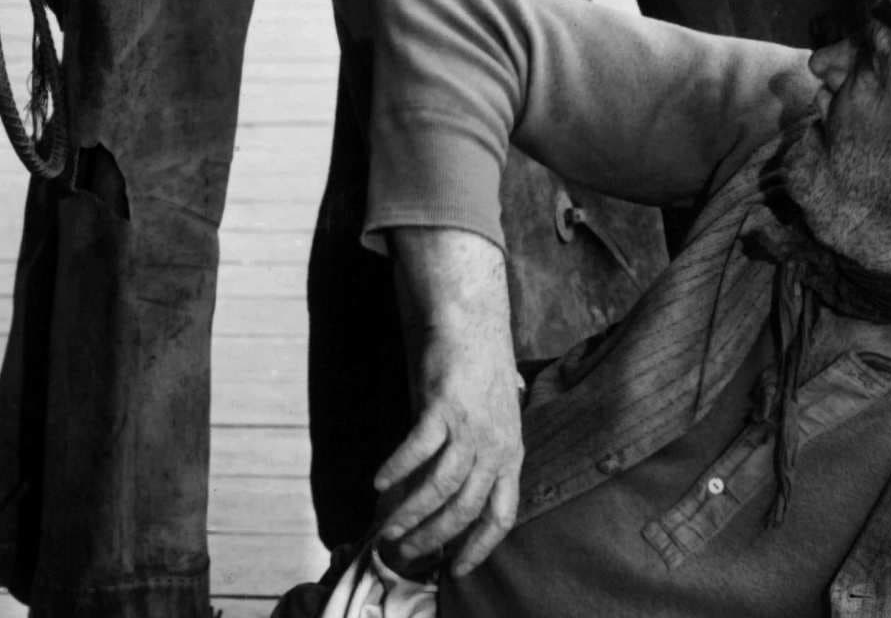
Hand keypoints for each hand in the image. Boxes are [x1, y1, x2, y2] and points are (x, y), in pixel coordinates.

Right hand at [375, 228, 524, 580]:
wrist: (471, 321)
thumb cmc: (478, 372)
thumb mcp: (493, 421)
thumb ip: (478, 455)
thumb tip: (449, 489)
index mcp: (512, 456)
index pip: (501, 515)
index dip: (479, 547)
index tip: (457, 570)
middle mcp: (496, 447)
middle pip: (465, 509)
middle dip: (434, 538)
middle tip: (406, 553)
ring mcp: (471, 428)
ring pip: (440, 486)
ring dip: (410, 511)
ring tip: (387, 527)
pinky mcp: (444, 407)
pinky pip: (418, 448)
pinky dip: (397, 468)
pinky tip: (378, 481)